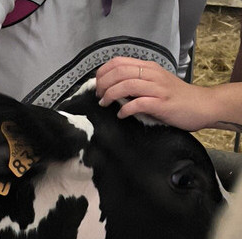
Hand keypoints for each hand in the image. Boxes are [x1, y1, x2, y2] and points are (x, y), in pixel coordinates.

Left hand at [95, 57, 216, 130]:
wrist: (202, 105)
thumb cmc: (175, 97)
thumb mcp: (155, 83)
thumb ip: (136, 82)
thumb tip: (111, 87)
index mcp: (149, 68)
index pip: (118, 62)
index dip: (102, 72)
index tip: (97, 85)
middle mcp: (153, 74)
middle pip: (119, 72)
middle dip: (103, 84)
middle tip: (99, 96)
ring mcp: (158, 88)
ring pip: (127, 84)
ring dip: (110, 95)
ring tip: (104, 104)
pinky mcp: (162, 103)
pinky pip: (138, 104)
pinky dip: (125, 110)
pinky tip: (121, 115)